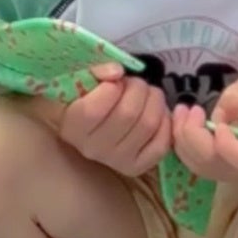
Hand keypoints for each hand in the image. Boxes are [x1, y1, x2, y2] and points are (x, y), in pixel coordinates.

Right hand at [38, 64, 173, 177]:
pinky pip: (162, 143)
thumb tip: (117, 71)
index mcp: (71, 127)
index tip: (116, 80)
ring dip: (155, 100)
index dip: (112, 88)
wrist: (91, 128)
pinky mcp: (138, 166)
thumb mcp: (81, 81)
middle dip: (138, 88)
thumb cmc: (85, 99)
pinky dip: (165, 122)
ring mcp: (116, 161)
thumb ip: (96, 72)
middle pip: (128, 114)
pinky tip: (158, 112)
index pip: (94, 110)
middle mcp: (92, 149)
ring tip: (149, 94)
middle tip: (137, 83)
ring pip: (148, 124)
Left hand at [170, 73, 237, 184]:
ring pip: (200, 166)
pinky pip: (196, 164)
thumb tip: (214, 120)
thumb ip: (236, 99)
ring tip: (182, 111)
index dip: (223, 142)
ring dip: (183, 139)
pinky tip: (183, 124)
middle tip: (188, 108)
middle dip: (192, 135)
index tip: (219, 119)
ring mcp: (237, 173)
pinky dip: (183, 145)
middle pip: (214, 163)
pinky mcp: (223, 170)